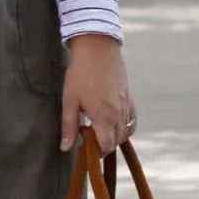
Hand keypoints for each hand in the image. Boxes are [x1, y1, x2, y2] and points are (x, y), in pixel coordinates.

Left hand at [60, 33, 135, 155]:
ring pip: (125, 131)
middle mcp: (119, 113)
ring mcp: (127, 105)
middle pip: (116, 141)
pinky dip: (124, 125)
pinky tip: (111, 119)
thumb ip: (69, 126)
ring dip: (112, 135)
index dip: (95, 152)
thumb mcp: (70, 100)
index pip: (106, 146)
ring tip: (96, 125)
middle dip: (102, 144)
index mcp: (104, 117)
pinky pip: (132, 119)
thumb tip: (66, 148)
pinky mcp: (129, 96)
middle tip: (86, 133)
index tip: (84, 146)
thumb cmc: (80, 73)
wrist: (97, 47)